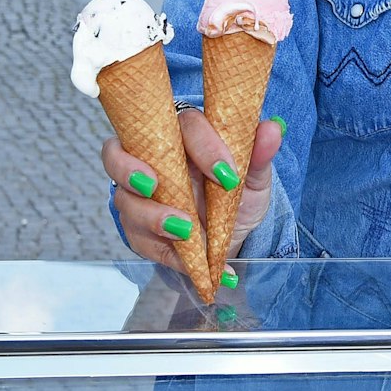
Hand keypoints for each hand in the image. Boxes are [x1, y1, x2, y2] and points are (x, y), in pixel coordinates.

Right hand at [102, 111, 285, 277]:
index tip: (227, 175)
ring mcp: (138, 195)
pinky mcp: (137, 229)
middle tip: (154, 186)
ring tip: (185, 231)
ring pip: (125, 199)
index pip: (184, 126)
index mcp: (185, 136)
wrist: (230, 238)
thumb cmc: (236, 196)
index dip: (203, 145)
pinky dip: (169, 254)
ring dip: (151, 216)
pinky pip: (140, 240)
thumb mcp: (254, 179)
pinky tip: (195, 264)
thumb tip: (273, 127)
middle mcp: (152, 160)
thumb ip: (259, 154)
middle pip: (117, 153)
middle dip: (130, 169)